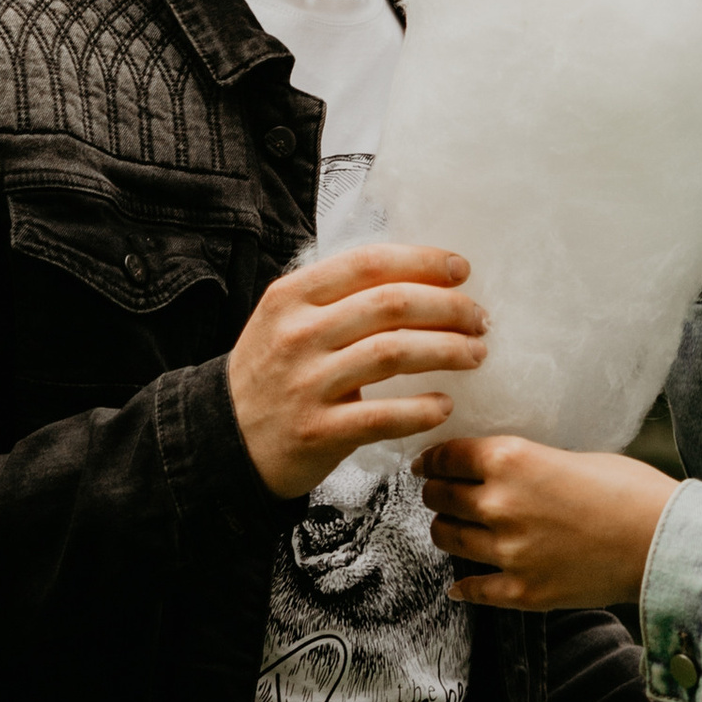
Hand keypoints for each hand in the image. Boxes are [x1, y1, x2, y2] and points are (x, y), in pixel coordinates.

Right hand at [228, 243, 485, 499]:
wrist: (222, 439)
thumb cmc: (270, 373)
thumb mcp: (286, 319)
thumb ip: (337, 296)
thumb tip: (416, 275)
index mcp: (292, 296)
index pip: (369, 263)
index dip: (423, 262)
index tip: (461, 270)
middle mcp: (298, 334)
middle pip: (391, 304)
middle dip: (448, 307)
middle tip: (479, 318)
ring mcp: (307, 383)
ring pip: (394, 353)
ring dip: (447, 350)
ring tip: (475, 353)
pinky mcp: (318, 431)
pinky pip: (384, 416)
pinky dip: (422, 409)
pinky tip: (445, 405)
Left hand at [415, 436, 676, 608]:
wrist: (664, 541)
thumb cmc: (630, 489)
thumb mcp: (570, 456)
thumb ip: (527, 463)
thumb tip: (501, 470)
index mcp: (510, 459)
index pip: (446, 457)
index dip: (432, 460)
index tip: (427, 464)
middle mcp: (499, 504)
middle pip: (438, 497)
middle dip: (436, 493)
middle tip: (441, 494)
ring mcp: (508, 551)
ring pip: (447, 538)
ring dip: (446, 531)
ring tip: (454, 529)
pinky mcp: (522, 591)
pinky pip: (473, 588)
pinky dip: (464, 585)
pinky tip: (461, 584)